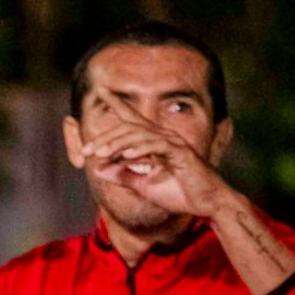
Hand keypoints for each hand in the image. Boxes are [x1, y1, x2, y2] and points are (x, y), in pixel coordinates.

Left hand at [79, 87, 233, 217]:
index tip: (100, 91)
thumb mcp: (143, 185)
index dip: (117, 103)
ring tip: (101, 154)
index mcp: (155, 142)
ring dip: (118, 144)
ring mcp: (174, 144)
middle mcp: (164, 137)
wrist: (207, 204)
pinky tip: (127, 155)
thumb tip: (98, 170)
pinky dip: (141, 149)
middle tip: (87, 150)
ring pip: (140, 135)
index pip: (133, 119)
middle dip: (106, 137)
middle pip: (130, 127)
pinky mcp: (182, 154)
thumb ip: (122, 176)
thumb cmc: (179, 193)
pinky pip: (158, 147)